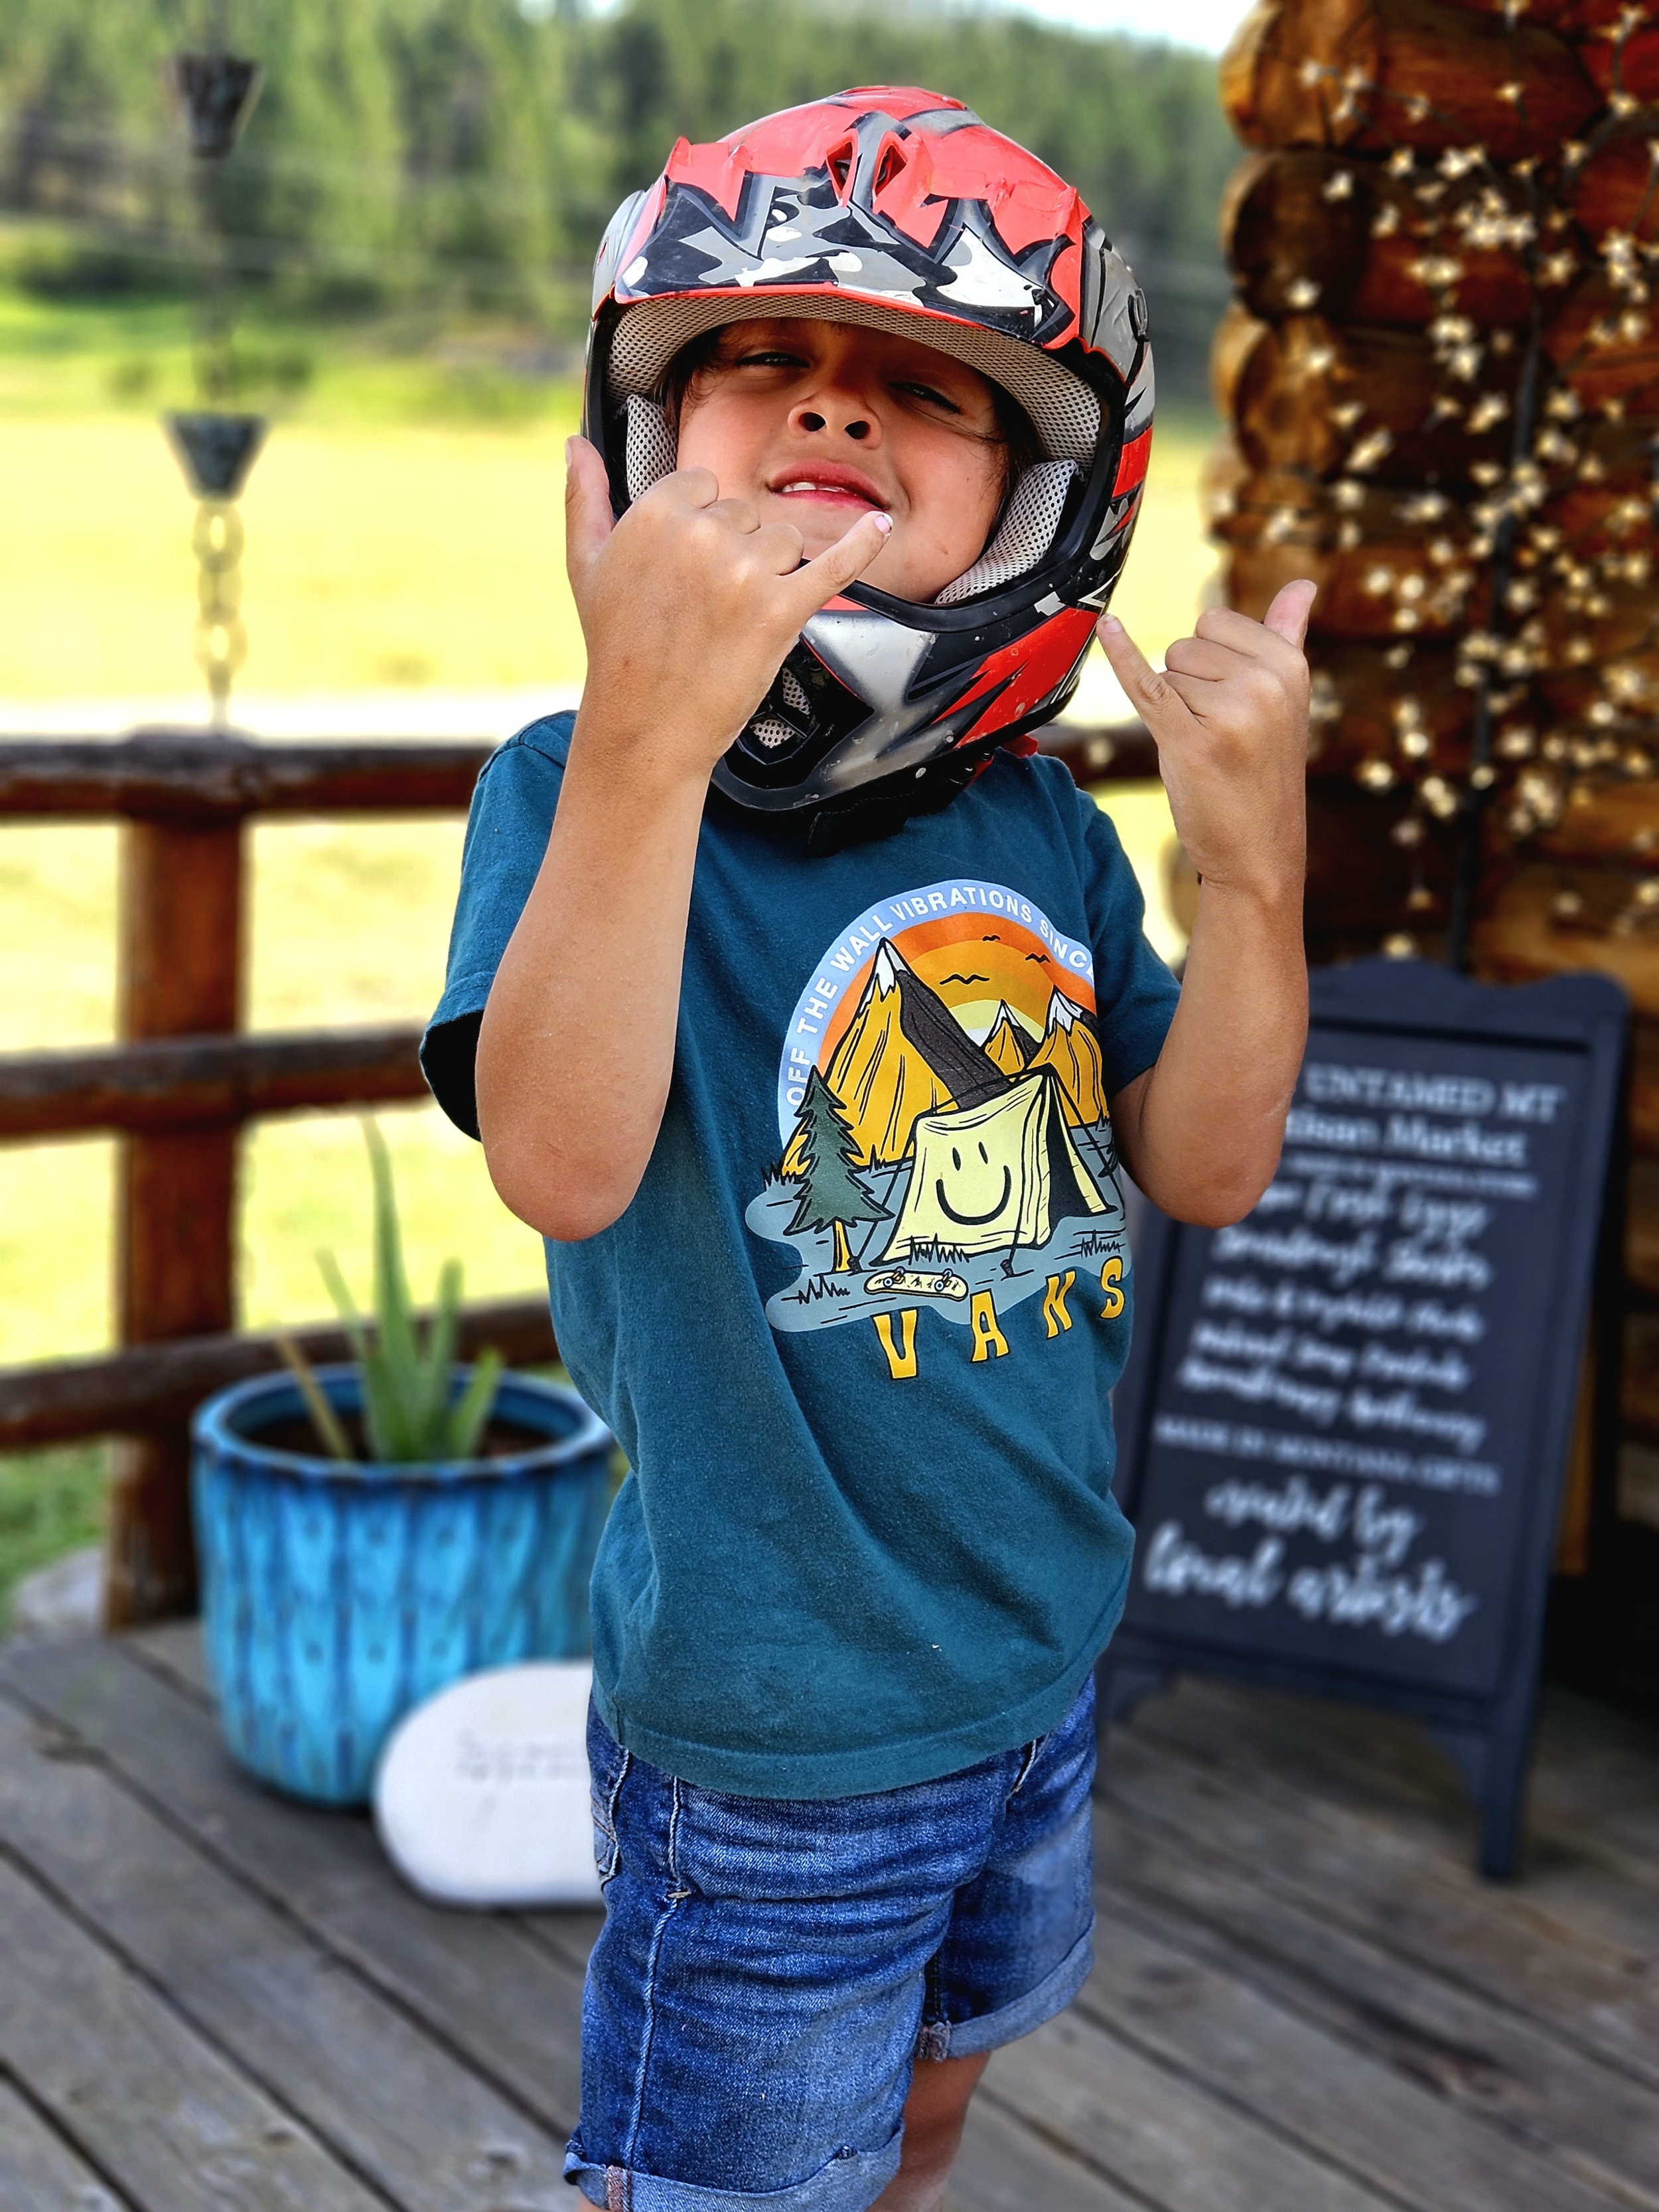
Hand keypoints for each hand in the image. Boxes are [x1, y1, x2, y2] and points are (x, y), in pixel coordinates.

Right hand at [564, 435, 891, 781]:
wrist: (644, 727)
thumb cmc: (615, 647)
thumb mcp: (585, 565)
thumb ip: (584, 497)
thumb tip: (574, 443)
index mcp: (655, 512)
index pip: (706, 487)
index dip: (701, 527)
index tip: (684, 570)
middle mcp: (702, 534)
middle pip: (747, 515)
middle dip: (734, 555)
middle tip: (702, 608)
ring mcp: (744, 572)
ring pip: (783, 541)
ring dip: (769, 575)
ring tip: (732, 620)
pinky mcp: (780, 611)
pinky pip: (832, 566)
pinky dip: (860, 546)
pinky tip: (878, 527)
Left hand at [1097, 581, 1314, 909]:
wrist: (1259, 850)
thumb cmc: (1264, 770)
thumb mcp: (1287, 700)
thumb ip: (1289, 637)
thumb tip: (1304, 584)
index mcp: (1290, 665)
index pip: (1216, 621)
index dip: (1210, 659)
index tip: (1233, 699)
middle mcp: (1264, 683)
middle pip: (1186, 645)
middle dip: (1189, 684)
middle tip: (1218, 730)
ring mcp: (1228, 712)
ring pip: (1167, 675)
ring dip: (1174, 709)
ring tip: (1207, 747)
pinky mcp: (1189, 741)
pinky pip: (1145, 686)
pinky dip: (1121, 658)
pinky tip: (1105, 627)